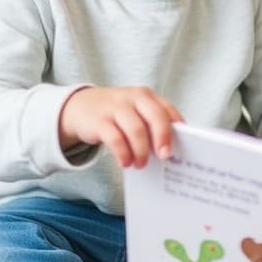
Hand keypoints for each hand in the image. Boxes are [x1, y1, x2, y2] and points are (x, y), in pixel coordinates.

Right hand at [59, 86, 182, 167]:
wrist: (79, 106)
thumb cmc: (116, 114)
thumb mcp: (134, 112)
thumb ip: (150, 125)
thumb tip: (168, 151)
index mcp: (146, 97)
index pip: (167, 110)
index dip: (176, 128)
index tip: (182, 146)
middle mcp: (133, 98)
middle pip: (155, 116)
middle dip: (163, 137)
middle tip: (165, 157)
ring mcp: (116, 107)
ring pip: (136, 130)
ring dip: (141, 151)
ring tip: (141, 164)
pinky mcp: (100, 120)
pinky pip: (115, 138)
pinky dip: (123, 153)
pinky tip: (125, 162)